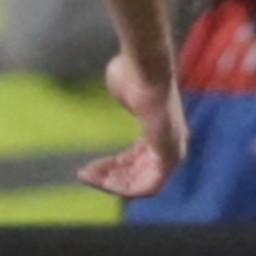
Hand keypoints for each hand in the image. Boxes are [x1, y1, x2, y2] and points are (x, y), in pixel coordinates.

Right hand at [79, 48, 188, 199]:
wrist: (144, 68)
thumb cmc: (133, 72)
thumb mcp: (123, 91)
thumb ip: (124, 100)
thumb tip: (119, 91)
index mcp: (158, 131)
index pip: (135, 160)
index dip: (110, 166)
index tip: (89, 166)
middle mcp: (169, 144)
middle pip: (137, 174)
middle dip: (108, 177)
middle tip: (83, 174)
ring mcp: (172, 150)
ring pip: (142, 184)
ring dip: (112, 184)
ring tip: (87, 176)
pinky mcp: (170, 155)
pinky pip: (150, 186)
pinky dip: (125, 187)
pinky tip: (103, 181)